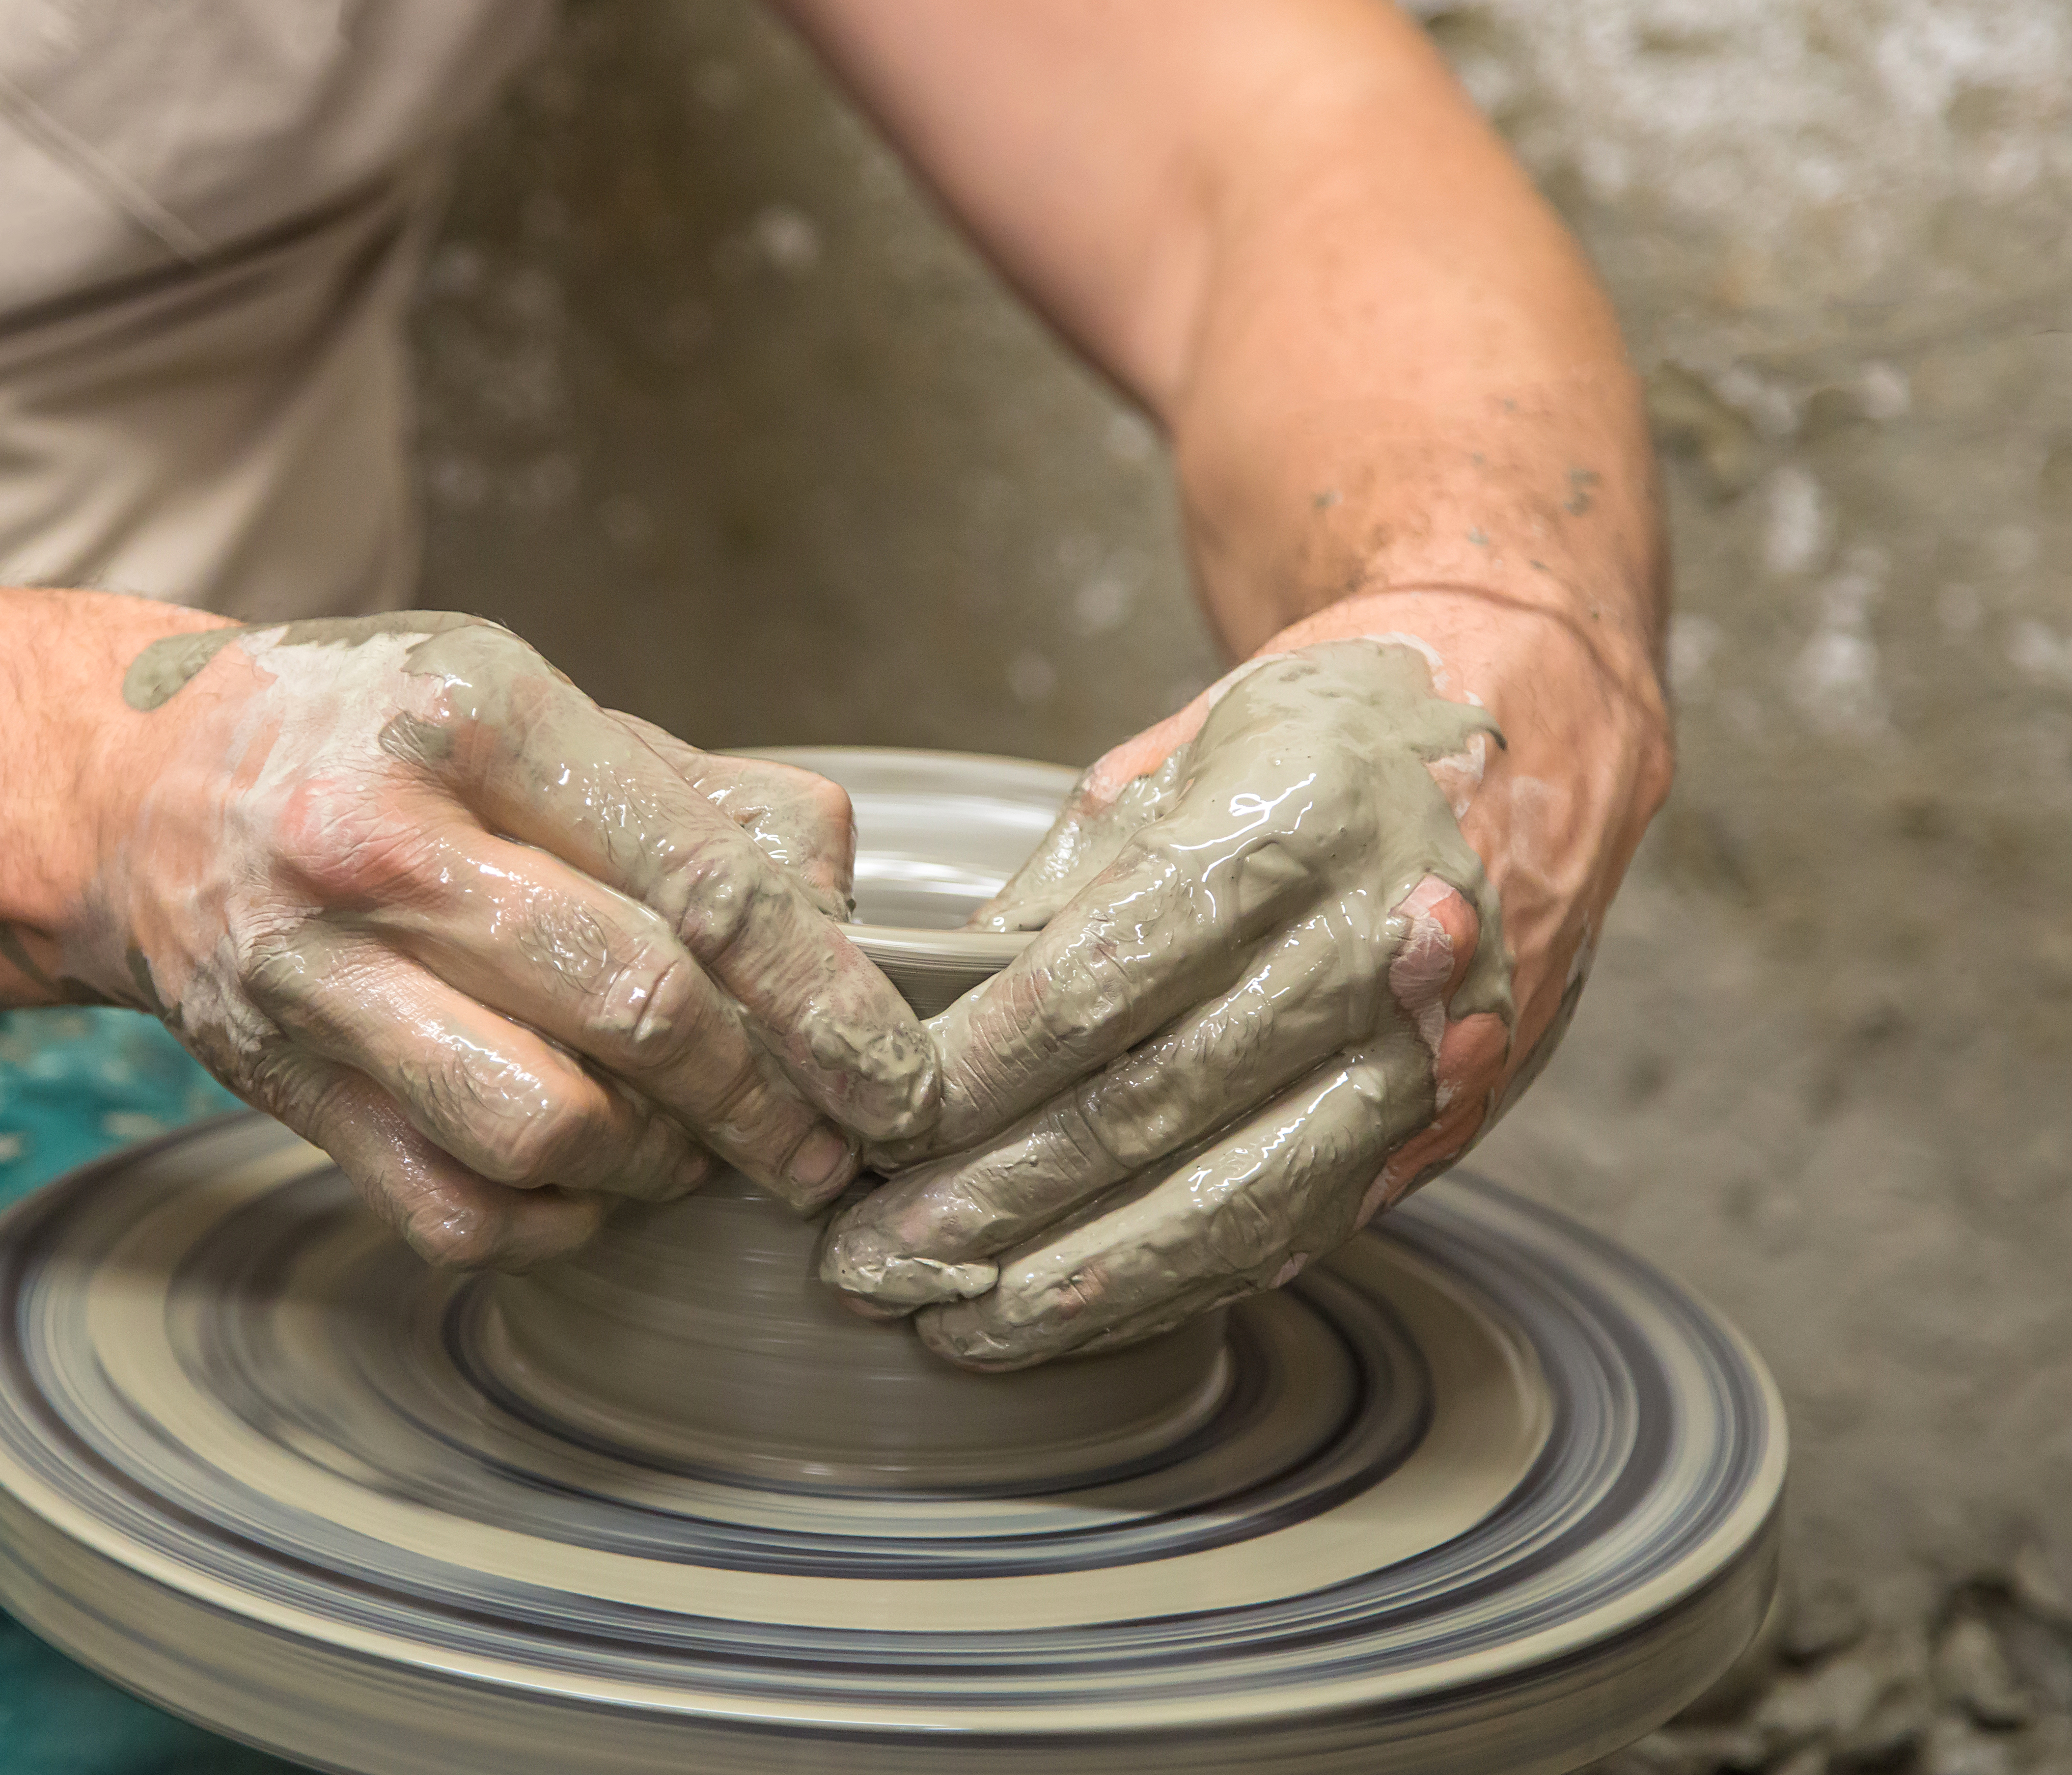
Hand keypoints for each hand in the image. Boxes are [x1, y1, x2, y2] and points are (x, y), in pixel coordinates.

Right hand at [65, 613, 936, 1270]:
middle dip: (771, 1107)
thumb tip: (841, 915)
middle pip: (639, 1012)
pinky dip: (555, 1224)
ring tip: (704, 1155)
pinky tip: (595, 1186)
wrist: (146, 785)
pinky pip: (452, 1209)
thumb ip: (701, 800)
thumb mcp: (538, 706)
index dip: (829, 1004)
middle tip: (831, 1149)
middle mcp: (384, 839)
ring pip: (548, 1127)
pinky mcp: (277, 1083)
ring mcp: (317, 972)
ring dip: (663, 1167)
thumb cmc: (385, 740)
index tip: (900, 1079)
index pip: (705, 886)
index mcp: (479, 714)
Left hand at [820, 600, 1668, 1367]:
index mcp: (1292, 830)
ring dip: (1074, 1284)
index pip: (1101, 982)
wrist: (1535, 738)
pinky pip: (1295, 1233)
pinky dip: (1171, 1289)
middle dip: (993, 1201)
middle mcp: (1375, 950)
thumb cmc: (1326, 734)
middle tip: (865, 1259)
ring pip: (1228, 1205)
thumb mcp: (1183, 757)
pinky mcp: (1446, 1128)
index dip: (979, 1071)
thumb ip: (1066, 885)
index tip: (875, 1127)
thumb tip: (937, 1006)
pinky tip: (1070, 1321)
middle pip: (1151, 1110)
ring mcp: (1427, 1054)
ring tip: (948, 1327)